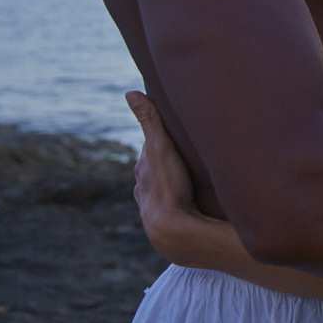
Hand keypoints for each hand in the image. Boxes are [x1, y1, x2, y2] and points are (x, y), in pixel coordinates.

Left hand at [126, 90, 198, 259]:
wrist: (172, 230)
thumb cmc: (167, 185)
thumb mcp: (160, 147)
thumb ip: (149, 120)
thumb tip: (129, 92)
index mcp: (142, 169)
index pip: (150, 148)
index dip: (162, 138)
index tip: (174, 129)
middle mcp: (143, 188)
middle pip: (155, 169)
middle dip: (168, 161)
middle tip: (186, 151)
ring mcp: (153, 206)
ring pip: (163, 189)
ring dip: (175, 183)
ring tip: (192, 177)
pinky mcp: (168, 221)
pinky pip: (174, 207)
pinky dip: (181, 201)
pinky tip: (192, 202)